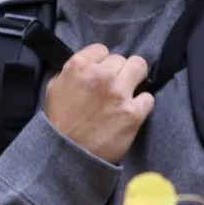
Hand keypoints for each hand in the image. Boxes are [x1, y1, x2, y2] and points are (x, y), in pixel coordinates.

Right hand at [41, 43, 152, 161]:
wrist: (66, 155)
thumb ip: (72, 71)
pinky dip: (142, 104)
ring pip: (140, 68)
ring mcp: (120, 93)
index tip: (100, 73)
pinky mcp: (133, 113)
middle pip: (121, 59)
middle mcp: (102, 75)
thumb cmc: (58, 121)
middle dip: (117, 71)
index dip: (101, 61)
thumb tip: (90, 65)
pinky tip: (132, 110)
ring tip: (127, 91)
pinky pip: (148, 97)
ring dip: (134, 78)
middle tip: (113, 85)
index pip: (102, 49)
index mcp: (80, 66)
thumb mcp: (55, 87)